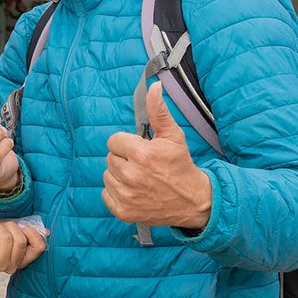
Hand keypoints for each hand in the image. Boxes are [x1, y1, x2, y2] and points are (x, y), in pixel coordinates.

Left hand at [0, 219, 45, 274]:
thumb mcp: (10, 230)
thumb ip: (27, 231)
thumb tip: (46, 231)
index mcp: (21, 260)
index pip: (39, 247)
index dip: (32, 232)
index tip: (21, 225)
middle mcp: (12, 266)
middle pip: (21, 240)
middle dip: (10, 226)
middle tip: (0, 225)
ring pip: (7, 238)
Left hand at [103, 84, 210, 230]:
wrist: (192, 201)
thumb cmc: (180, 165)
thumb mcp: (173, 135)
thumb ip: (159, 111)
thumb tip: (154, 87)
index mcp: (142, 154)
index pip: (114, 141)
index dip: (127, 143)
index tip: (140, 150)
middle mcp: (131, 176)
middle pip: (110, 158)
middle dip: (124, 158)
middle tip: (143, 165)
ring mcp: (126, 196)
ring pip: (107, 176)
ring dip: (119, 175)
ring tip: (139, 178)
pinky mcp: (123, 211)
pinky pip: (106, 194)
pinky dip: (116, 193)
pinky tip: (133, 191)